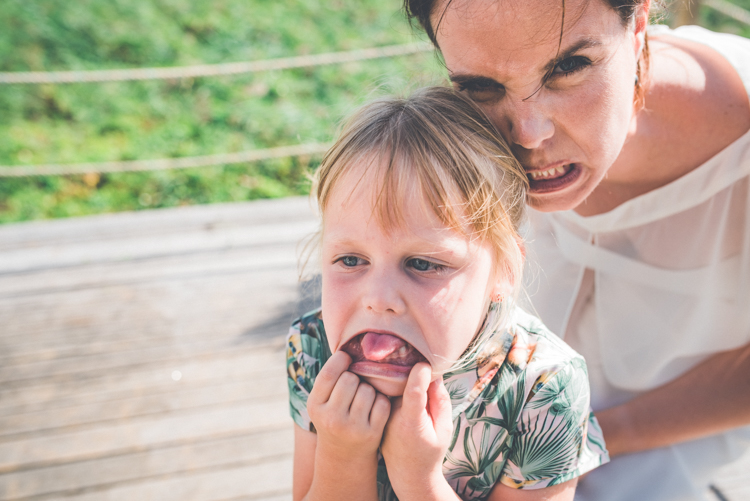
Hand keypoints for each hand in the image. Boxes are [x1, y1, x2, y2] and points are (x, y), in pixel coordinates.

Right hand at [307, 350, 390, 459]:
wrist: (344, 456)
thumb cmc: (334, 417)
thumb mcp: (322, 402)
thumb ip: (329, 378)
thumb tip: (346, 346)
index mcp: (315, 406)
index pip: (329, 373)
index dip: (340, 360)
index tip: (346, 358)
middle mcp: (331, 418)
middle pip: (350, 379)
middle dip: (355, 378)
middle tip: (354, 386)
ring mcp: (352, 427)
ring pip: (367, 390)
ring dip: (368, 389)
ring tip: (363, 398)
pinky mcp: (371, 434)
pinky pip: (382, 403)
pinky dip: (381, 402)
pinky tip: (374, 408)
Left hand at [381, 363, 457, 500]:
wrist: (408, 474)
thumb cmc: (430, 452)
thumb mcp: (445, 429)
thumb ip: (441, 401)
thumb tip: (434, 376)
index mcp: (410, 421)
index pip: (413, 389)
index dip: (420, 372)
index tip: (427, 364)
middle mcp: (392, 416)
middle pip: (401, 384)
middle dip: (414, 375)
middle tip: (425, 374)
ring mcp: (382, 416)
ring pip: (392, 387)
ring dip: (402, 380)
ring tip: (415, 383)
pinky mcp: (378, 414)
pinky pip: (386, 394)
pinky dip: (395, 388)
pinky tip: (403, 391)